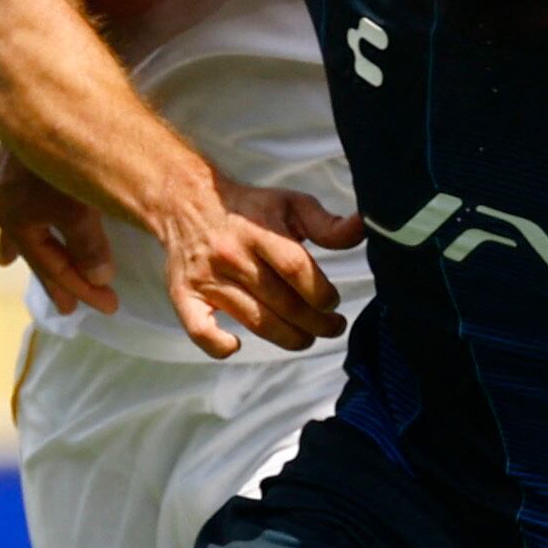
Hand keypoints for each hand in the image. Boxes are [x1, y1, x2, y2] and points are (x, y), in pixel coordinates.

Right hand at [0, 143, 115, 314]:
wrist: (41, 96)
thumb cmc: (65, 156)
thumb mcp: (79, 207)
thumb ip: (88, 245)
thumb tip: (98, 277)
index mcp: (16, 219)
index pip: (53, 268)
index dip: (82, 290)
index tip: (109, 306)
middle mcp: (5, 202)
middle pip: (35, 251)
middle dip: (55, 278)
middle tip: (67, 306)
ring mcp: (8, 180)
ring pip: (20, 223)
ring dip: (26, 245)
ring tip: (7, 260)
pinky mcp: (19, 158)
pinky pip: (22, 196)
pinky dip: (23, 213)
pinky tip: (15, 208)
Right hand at [162, 175, 362, 357]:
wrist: (186, 202)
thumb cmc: (248, 209)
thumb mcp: (289, 205)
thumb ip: (326, 224)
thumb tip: (363, 228)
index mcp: (258, 230)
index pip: (295, 269)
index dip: (321, 293)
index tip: (334, 303)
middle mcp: (230, 255)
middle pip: (282, 302)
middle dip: (316, 323)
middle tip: (333, 328)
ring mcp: (206, 278)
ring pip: (254, 320)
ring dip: (288, 338)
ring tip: (307, 339)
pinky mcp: (184, 295)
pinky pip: (200, 331)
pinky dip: (218, 346)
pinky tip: (236, 346)